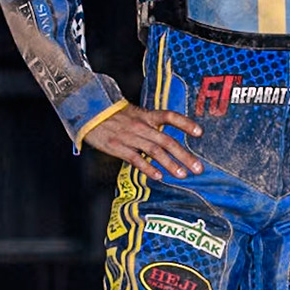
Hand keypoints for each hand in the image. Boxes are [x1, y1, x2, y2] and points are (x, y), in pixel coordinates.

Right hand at [82, 105, 203, 179]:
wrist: (88, 112)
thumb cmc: (114, 116)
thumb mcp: (135, 113)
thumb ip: (152, 124)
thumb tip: (169, 139)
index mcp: (147, 116)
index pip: (170, 116)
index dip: (185, 124)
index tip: (200, 133)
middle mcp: (141, 126)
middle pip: (167, 140)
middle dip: (185, 155)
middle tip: (199, 168)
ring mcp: (129, 137)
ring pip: (155, 151)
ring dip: (171, 164)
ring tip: (183, 175)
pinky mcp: (117, 147)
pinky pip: (135, 159)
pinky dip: (148, 168)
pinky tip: (159, 177)